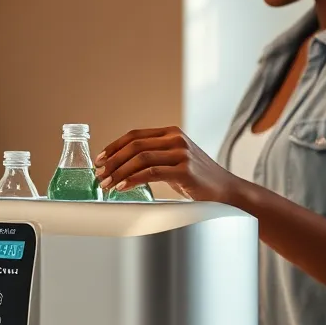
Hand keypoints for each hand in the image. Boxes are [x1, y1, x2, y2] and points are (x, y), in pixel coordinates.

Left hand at [94, 126, 243, 202]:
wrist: (226, 191)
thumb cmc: (198, 179)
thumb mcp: (174, 161)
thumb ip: (154, 157)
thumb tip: (121, 164)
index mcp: (171, 133)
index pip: (134, 135)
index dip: (113, 147)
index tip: (99, 159)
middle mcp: (176, 139)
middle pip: (134, 145)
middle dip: (112, 161)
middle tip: (99, 174)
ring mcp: (181, 153)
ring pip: (140, 158)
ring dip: (118, 172)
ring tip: (107, 184)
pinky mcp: (185, 170)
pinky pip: (151, 172)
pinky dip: (132, 179)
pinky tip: (122, 187)